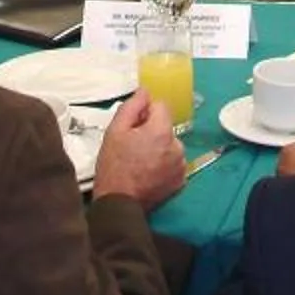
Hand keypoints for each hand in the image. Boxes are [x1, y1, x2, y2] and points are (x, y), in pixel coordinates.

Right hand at [90, 91, 186, 208]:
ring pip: (170, 145)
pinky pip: (173, 162)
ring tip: (140, 161)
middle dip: (152, 131)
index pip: (161, 106)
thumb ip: (132, 106)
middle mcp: (177, 146)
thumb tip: (145, 91)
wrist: (119, 203)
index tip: (133, 125)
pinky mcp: (180, 181)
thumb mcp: (115, 131)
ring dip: (159, 148)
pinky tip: (148, 172)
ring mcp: (181, 165)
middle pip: (166, 127)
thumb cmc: (114, 166)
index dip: (146, 112)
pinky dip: (164, 164)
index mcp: (162, 131)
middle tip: (133, 146)